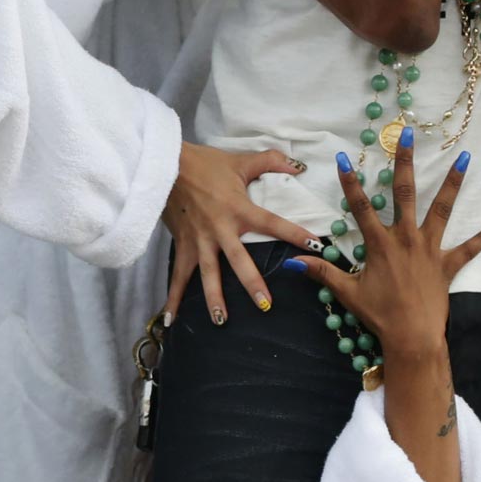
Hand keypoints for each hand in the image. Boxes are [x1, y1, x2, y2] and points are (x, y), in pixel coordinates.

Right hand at [162, 144, 323, 326]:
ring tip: (222, 321)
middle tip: (266, 305)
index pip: (272, 223)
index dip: (294, 233)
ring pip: (208, 274)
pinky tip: (171, 320)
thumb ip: (271, 161)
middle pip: (238, 260)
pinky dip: (173, 298)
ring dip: (214, 298)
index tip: (315, 247)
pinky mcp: (183, 245)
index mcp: (238, 209)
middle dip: (252, 283)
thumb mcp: (240, 160)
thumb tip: (299, 166)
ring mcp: (200, 240)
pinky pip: (178, 275)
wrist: (165, 165)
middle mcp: (220, 229)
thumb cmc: (205, 163)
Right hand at [286, 130, 480, 358]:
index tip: (345, 157)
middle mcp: (406, 239)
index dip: (351, 182)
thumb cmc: (379, 315)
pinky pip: (470, 248)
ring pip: (443, 209)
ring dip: (453, 183)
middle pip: (405, 193)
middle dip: (405, 162)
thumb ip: (322, 271)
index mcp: (381, 244)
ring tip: (465, 158)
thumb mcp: (347, 293)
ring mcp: (430, 249)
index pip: (361, 207)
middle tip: (408, 135)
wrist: (411, 338)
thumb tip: (293, 261)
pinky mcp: (448, 265)